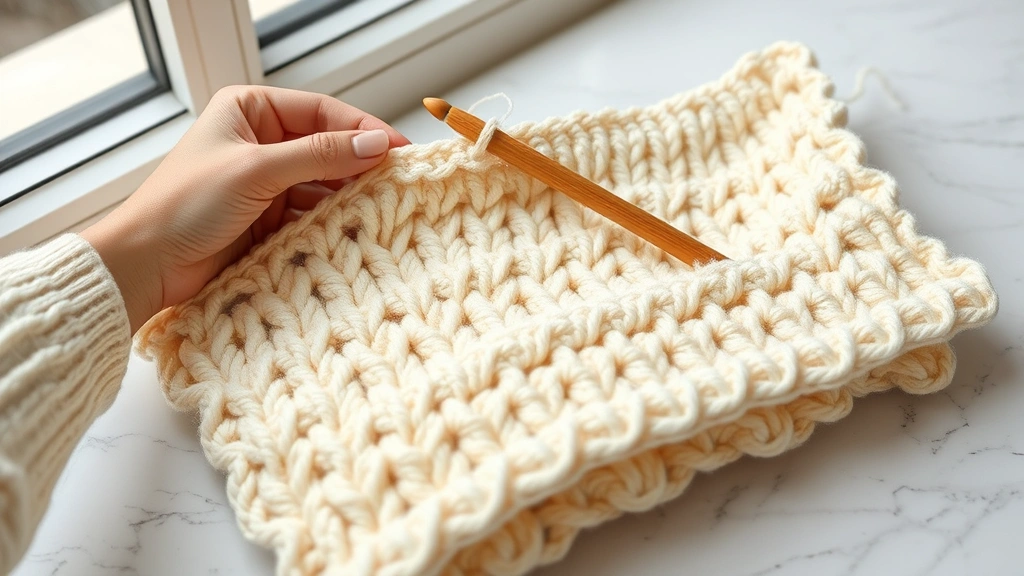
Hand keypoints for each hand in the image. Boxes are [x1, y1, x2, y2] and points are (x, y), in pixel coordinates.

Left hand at [82, 85, 409, 333]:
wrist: (146, 264)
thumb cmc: (185, 204)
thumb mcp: (257, 170)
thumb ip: (319, 155)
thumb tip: (374, 145)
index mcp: (249, 110)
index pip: (321, 112)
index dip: (361, 129)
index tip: (397, 148)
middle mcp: (259, 142)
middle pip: (326, 147)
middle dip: (359, 164)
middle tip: (399, 180)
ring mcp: (265, 181)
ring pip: (322, 183)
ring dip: (347, 196)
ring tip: (381, 208)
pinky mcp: (267, 217)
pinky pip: (311, 213)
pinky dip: (330, 220)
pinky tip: (352, 227)